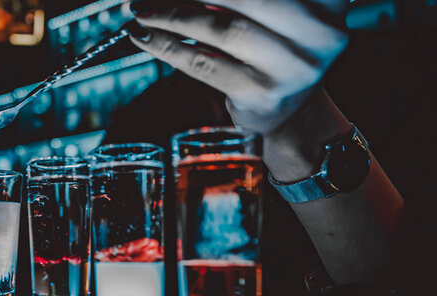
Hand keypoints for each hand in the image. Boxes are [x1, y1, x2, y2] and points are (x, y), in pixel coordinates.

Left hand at [129, 0, 348, 133]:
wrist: (290, 113)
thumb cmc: (273, 49)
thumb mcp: (271, 12)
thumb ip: (237, 0)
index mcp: (327, 1)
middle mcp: (321, 31)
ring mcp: (293, 66)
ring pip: (221, 27)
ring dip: (171, 15)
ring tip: (140, 9)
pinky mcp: (261, 93)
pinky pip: (203, 63)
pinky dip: (166, 45)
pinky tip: (143, 35)